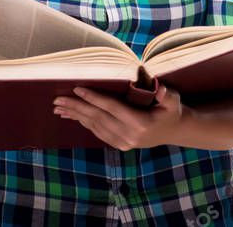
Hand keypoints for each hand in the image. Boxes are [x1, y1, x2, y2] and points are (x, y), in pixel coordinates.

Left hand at [53, 83, 188, 150]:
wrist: (174, 131)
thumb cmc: (171, 110)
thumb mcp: (174, 101)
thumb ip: (167, 95)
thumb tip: (159, 88)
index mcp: (140, 123)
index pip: (112, 108)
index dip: (94, 98)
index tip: (77, 89)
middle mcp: (129, 135)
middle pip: (98, 118)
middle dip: (76, 107)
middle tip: (58, 99)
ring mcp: (123, 142)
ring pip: (95, 126)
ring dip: (76, 115)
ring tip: (59, 107)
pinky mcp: (120, 145)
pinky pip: (98, 132)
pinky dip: (84, 122)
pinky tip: (74, 115)